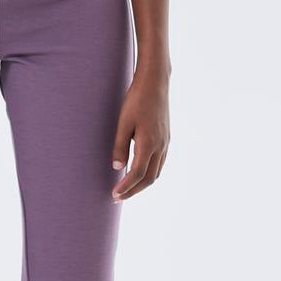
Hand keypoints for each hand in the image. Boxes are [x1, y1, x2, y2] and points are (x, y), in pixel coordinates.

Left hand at [111, 69, 169, 200]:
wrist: (155, 83)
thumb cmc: (136, 100)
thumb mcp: (123, 122)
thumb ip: (120, 146)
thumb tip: (117, 168)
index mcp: (148, 143)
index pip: (137, 174)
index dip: (125, 187)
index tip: (114, 195)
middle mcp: (160, 146)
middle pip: (149, 178)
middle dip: (133, 190)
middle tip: (118, 197)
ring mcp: (165, 143)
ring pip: (156, 172)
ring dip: (142, 183)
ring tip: (127, 188)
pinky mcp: (166, 138)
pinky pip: (160, 163)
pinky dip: (149, 173)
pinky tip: (139, 172)